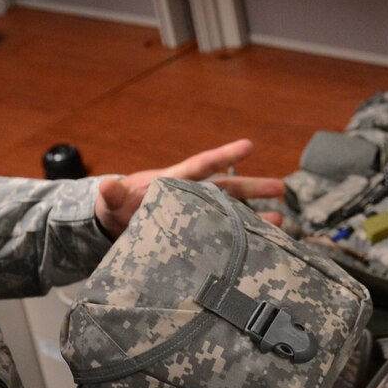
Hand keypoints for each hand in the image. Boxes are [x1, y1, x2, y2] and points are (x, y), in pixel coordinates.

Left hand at [95, 138, 286, 237]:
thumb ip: (112, 195)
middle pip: (227, 187)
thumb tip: (106, 185)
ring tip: (281, 217)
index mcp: (173, 181)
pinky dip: (242, 234)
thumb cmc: (115, 210)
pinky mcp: (197, 231)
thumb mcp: (112, 203)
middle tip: (281, 187)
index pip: (201, 166)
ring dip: (255, 212)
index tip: (249, 145)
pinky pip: (224, 231)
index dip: (224, 156)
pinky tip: (262, 241)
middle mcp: (190, 193)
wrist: (116, 227)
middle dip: (253, 187)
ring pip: (231, 209)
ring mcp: (196, 212)